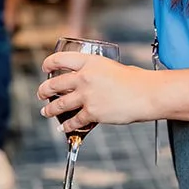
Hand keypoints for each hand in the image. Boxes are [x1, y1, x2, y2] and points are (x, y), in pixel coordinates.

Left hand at [38, 52, 153, 134]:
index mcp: (90, 62)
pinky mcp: (92, 113)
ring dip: (50, 109)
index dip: (49, 64)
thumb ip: (99, 73)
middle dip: (44, 90)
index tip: (45, 68)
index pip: (61, 59)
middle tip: (41, 93)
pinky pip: (74, 121)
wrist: (148, 94)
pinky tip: (64, 128)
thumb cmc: (136, 80)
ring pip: (59, 104)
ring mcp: (87, 96)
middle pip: (55, 83)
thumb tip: (94, 81)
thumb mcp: (113, 67)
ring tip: (46, 112)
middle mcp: (84, 77)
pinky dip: (67, 126)